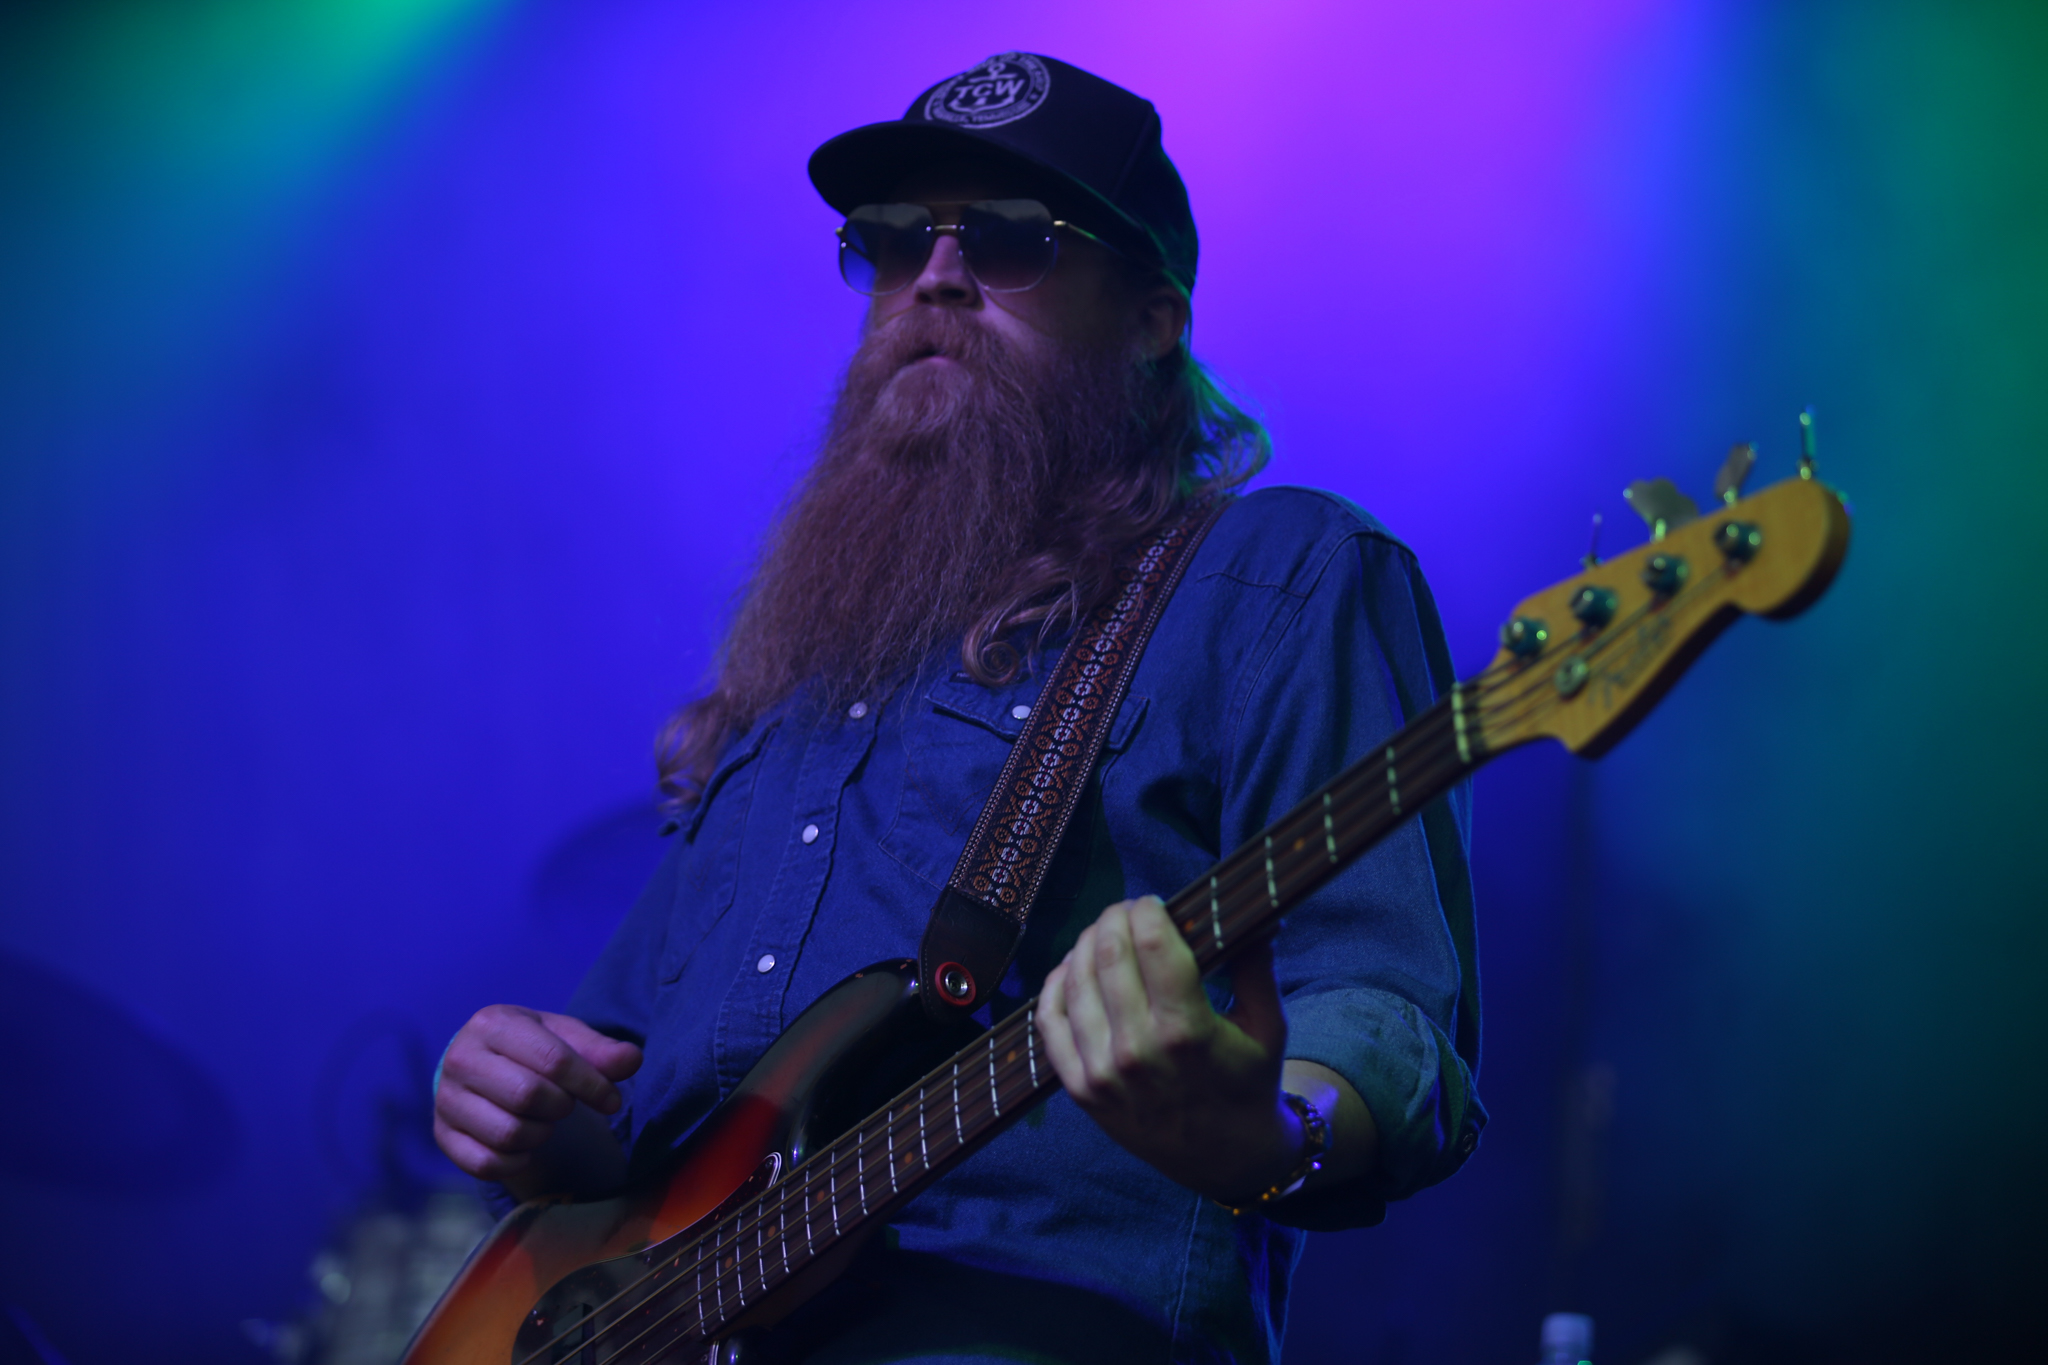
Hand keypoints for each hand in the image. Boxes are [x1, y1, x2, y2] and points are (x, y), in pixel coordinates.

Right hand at [432, 1004, 642, 1192]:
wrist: (484, 1066)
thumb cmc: (532, 1049)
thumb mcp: (566, 1038)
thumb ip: (601, 1050)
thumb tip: (632, 1060)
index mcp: (493, 1023)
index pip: (552, 1059)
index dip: (592, 1084)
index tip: (611, 1100)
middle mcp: (460, 1058)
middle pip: (528, 1096)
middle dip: (562, 1106)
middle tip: (566, 1104)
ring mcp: (445, 1099)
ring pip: (508, 1133)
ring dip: (541, 1134)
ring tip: (543, 1119)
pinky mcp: (442, 1136)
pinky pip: (486, 1164)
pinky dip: (517, 1161)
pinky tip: (525, 1145)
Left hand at [1038, 896, 1302, 1203]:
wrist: (1225, 1159)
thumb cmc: (1248, 1084)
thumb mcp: (1268, 1027)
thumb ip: (1257, 966)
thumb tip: (1261, 914)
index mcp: (1188, 1032)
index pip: (1152, 944)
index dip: (1147, 911)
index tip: (1153, 903)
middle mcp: (1139, 1051)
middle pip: (1109, 954)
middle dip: (1116, 919)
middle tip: (1127, 912)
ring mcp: (1103, 1073)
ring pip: (1076, 981)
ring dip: (1086, 945)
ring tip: (1104, 935)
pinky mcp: (1080, 1090)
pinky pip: (1049, 1022)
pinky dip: (1055, 985)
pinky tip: (1071, 969)